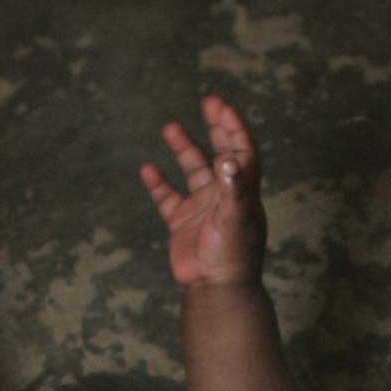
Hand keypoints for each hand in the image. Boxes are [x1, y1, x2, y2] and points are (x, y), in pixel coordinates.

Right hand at [139, 94, 265, 287]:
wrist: (216, 288)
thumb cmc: (233, 254)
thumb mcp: (235, 218)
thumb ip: (233, 188)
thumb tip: (228, 158)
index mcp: (243, 189)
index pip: (242, 151)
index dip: (234, 128)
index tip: (222, 107)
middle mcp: (224, 194)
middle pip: (222, 152)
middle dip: (216, 127)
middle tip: (209, 102)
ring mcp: (203, 207)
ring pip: (193, 170)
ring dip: (184, 148)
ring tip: (170, 127)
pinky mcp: (183, 222)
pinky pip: (168, 197)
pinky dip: (159, 183)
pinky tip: (148, 169)